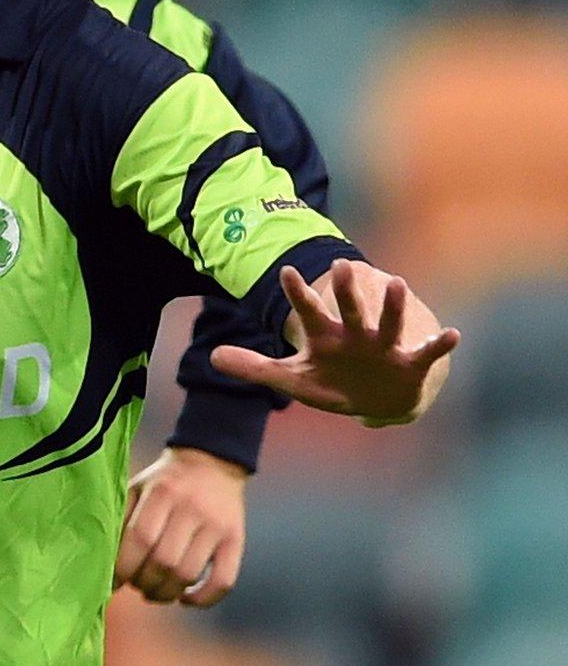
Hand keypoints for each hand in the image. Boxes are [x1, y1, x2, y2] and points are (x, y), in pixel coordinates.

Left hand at [113, 447, 248, 606]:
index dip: (124, 567)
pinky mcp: (236, 541)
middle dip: (144, 583)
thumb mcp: (137, 487)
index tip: (113, 581)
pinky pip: (223, 580)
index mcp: (162, 492)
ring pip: (189, 574)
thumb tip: (103, 561)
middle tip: (136, 585)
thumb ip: (121, 518)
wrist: (213, 462)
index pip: (140, 538)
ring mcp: (217, 526)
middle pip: (164, 561)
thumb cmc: (164, 482)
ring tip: (154, 592)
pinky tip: (185, 599)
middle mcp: (191, 508)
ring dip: (167, 593)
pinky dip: (203, 599)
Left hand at [212, 259, 458, 426]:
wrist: (372, 402)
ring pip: (388, 323)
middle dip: (345, 291)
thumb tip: (213, 356)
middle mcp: (355, 336)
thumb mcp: (290, 380)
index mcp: (325, 337)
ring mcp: (383, 348)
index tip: (286, 271)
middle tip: (341, 263)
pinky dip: (439, 344)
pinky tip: (452, 334)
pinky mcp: (409, 364)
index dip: (297, 294)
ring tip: (396, 282)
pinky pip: (426, 353)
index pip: (308, 311)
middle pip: (348, 310)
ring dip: (392, 305)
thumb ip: (253, 367)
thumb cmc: (330, 384)